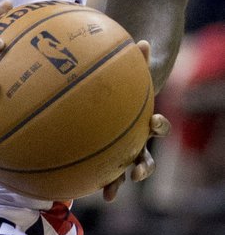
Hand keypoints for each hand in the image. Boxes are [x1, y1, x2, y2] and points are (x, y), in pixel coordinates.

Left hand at [102, 40, 170, 201]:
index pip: (159, 127)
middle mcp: (136, 140)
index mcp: (144, 121)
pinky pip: (97, 168)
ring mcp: (120, 151)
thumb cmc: (120, 83)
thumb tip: (143, 41)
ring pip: (123, 171)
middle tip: (138, 172)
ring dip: (119, 182)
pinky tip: (74, 183)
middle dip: (143, 167)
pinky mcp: (104, 156)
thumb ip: (134, 59)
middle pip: (146, 157)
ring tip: (110, 193)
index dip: (159, 127)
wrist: (112, 97)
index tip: (153, 123)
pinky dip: (88, 175)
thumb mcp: (127, 72)